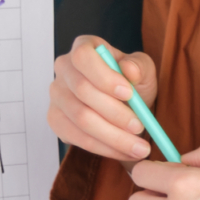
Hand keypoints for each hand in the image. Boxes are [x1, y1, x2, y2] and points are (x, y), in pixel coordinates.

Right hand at [48, 35, 158, 165]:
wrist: (125, 106)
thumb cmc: (132, 83)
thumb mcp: (143, 71)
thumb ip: (139, 67)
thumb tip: (129, 70)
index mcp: (83, 48)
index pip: (83, 56)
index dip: (104, 76)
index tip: (129, 94)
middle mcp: (64, 69)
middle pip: (82, 91)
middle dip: (115, 113)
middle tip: (140, 126)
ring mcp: (56, 96)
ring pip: (80, 119)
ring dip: (113, 136)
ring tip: (138, 146)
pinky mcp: (56, 120)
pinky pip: (77, 138)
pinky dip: (104, 148)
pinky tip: (123, 152)